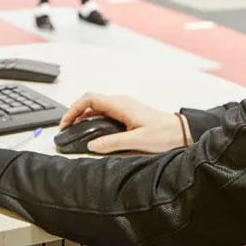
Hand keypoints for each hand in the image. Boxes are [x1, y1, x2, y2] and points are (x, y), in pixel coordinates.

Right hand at [60, 93, 184, 154]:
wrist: (180, 131)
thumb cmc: (164, 134)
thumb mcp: (137, 141)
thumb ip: (113, 143)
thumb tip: (92, 145)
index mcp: (121, 105)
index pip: (89, 100)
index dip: (73, 109)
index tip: (66, 123)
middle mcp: (121, 102)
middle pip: (90, 101)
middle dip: (74, 112)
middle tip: (66, 128)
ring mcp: (123, 106)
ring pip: (96, 106)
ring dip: (83, 115)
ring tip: (74, 130)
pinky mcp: (126, 113)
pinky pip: (104, 111)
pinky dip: (92, 118)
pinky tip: (91, 130)